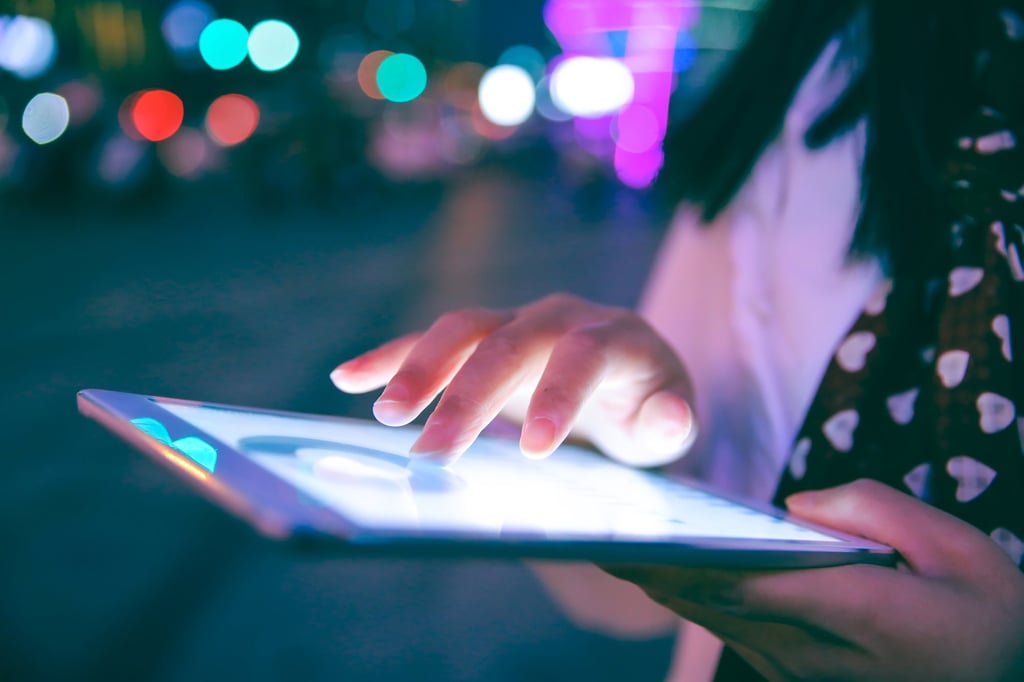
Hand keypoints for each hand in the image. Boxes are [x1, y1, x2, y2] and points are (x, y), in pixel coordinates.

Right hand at [329, 292, 695, 465]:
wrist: (627, 378)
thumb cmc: (647, 406)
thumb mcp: (669, 422)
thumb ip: (671, 422)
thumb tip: (670, 417)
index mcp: (616, 336)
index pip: (582, 355)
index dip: (557, 396)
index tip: (532, 450)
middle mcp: (562, 317)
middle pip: (508, 341)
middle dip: (468, 394)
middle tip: (431, 451)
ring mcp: (517, 321)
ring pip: (463, 331)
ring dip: (420, 368)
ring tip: (385, 415)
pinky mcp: (482, 338)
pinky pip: (430, 339)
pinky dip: (390, 356)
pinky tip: (347, 378)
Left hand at [604, 480, 1023, 681]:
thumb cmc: (990, 617)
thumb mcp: (958, 549)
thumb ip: (873, 512)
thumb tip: (798, 506)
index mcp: (854, 614)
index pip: (747, 583)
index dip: (681, 562)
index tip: (630, 538)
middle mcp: (813, 651)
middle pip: (714, 606)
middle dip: (652, 571)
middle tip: (596, 534)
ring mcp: (802, 671)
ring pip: (718, 623)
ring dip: (666, 587)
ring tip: (616, 545)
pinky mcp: (799, 675)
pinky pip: (735, 632)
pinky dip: (698, 601)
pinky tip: (672, 571)